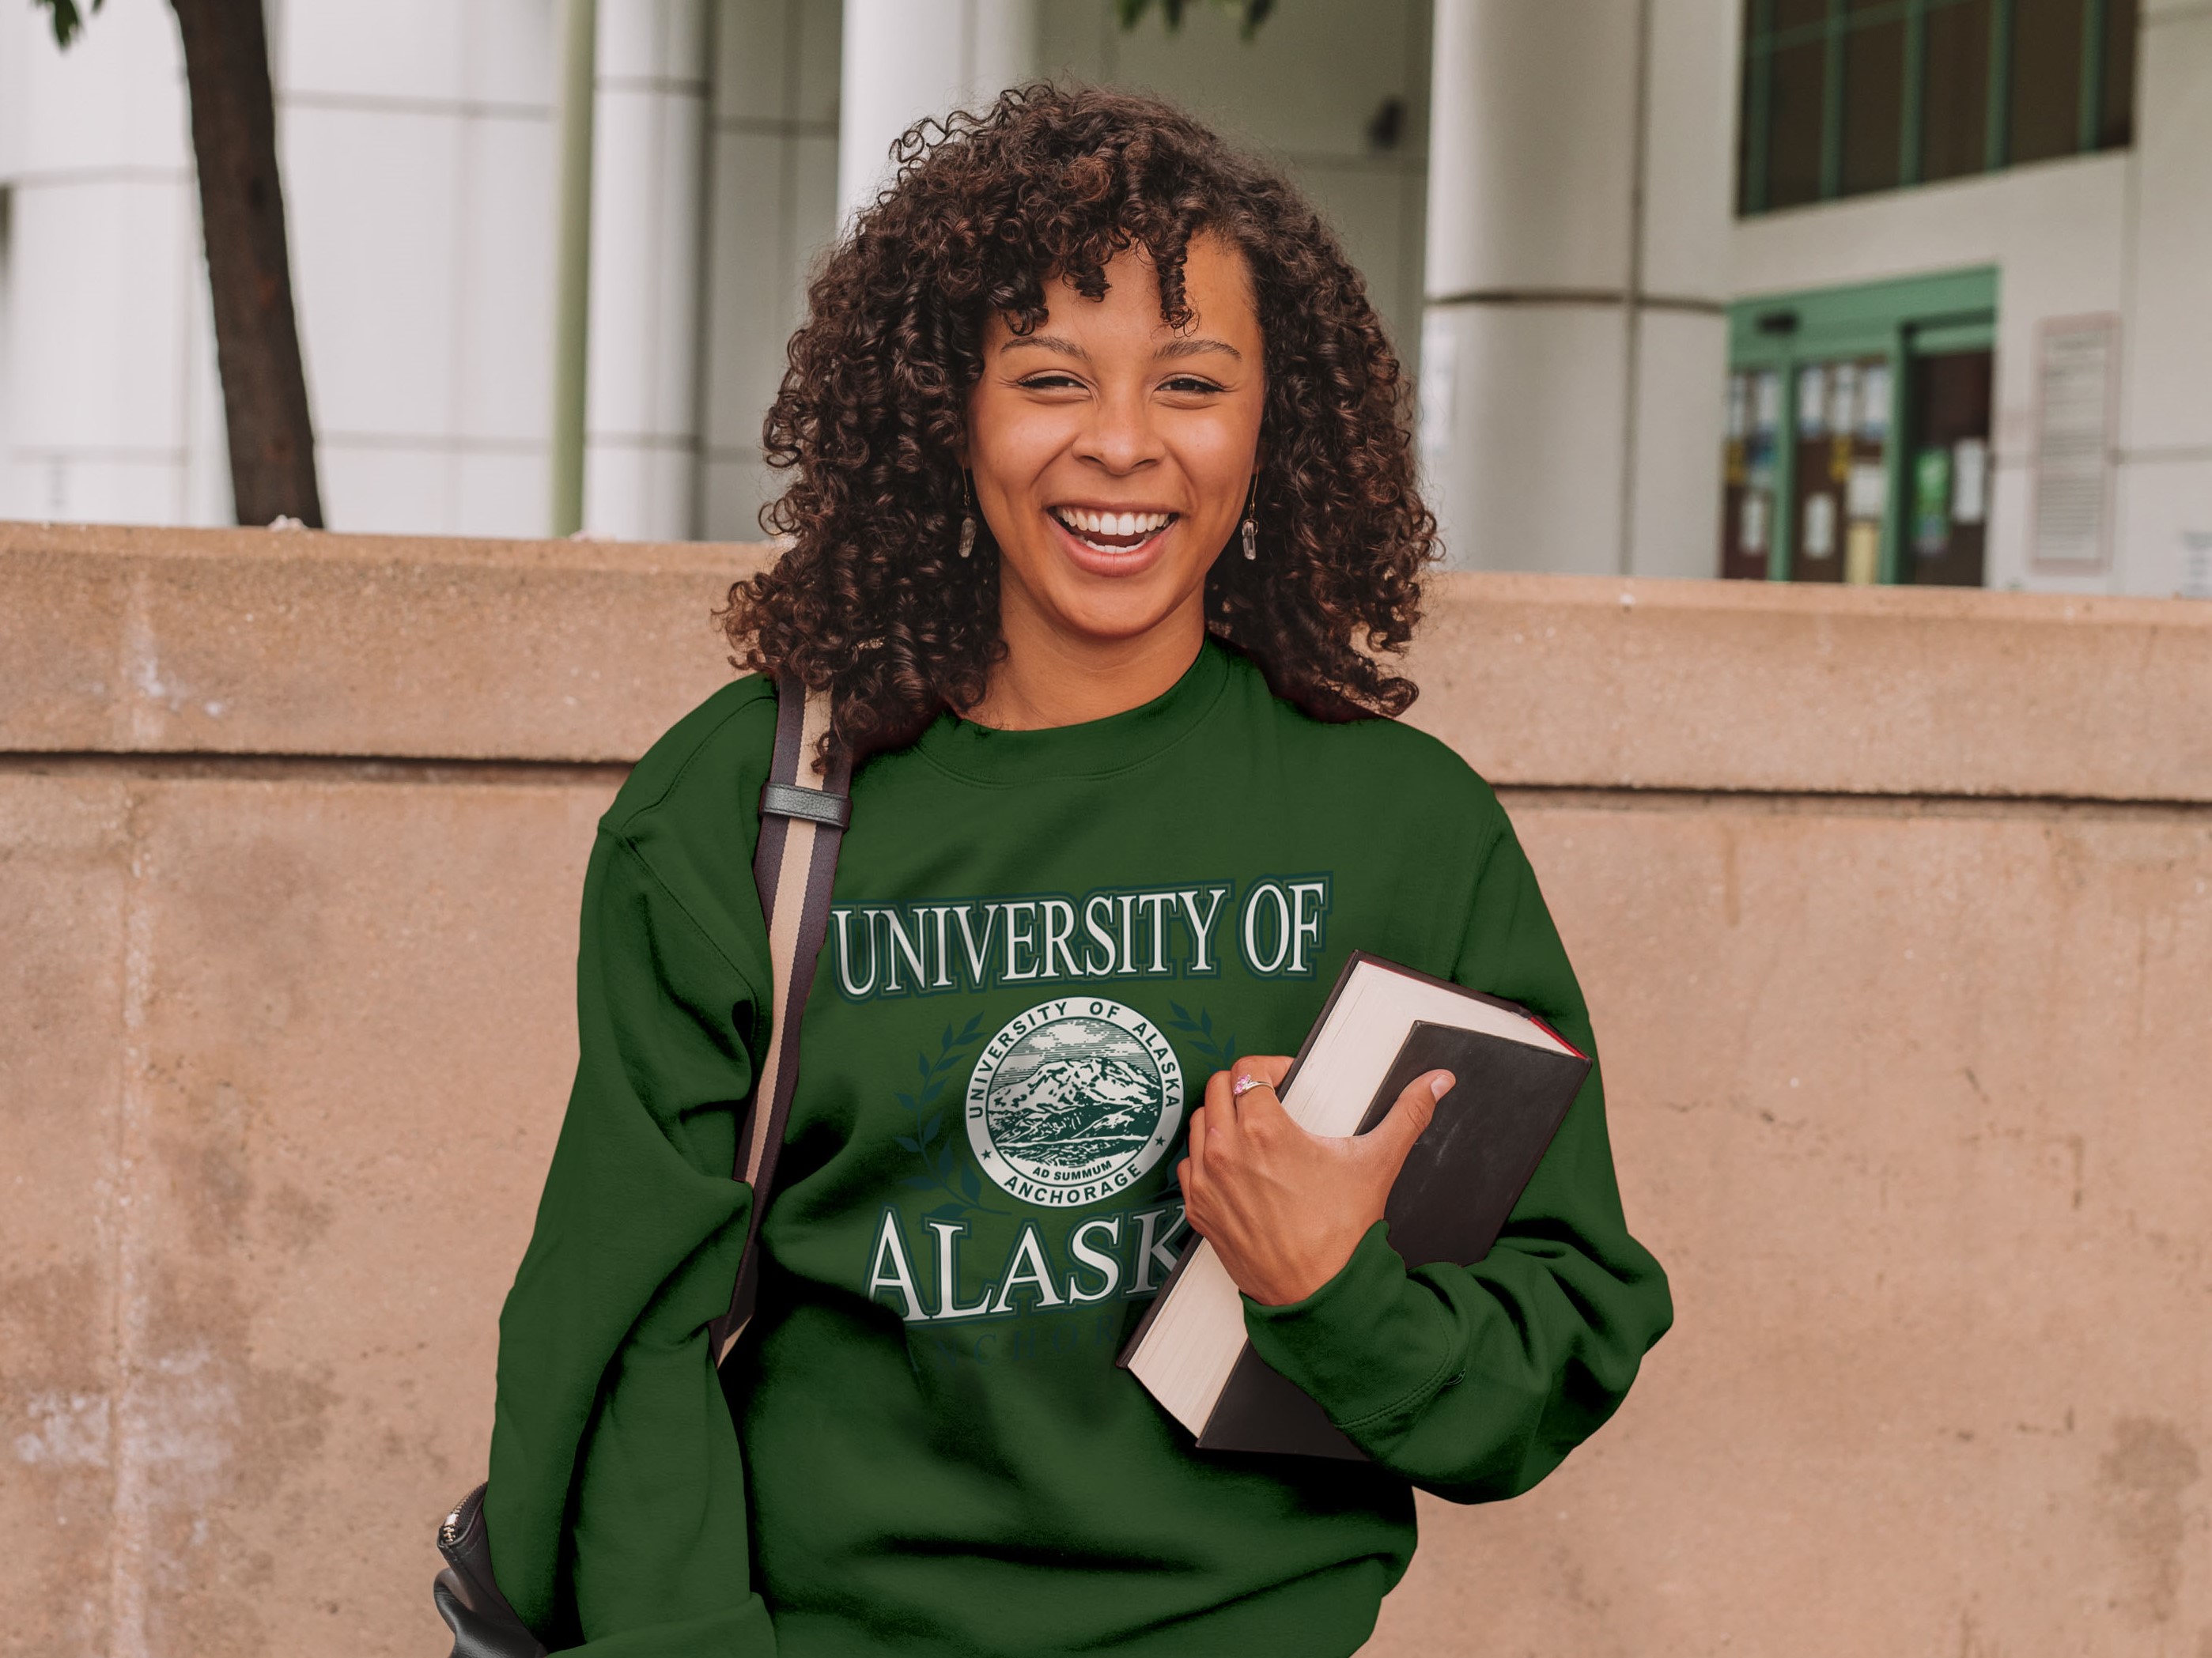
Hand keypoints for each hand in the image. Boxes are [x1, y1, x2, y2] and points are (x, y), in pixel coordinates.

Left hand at [1175, 1056, 1454, 1305]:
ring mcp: (1208, 1182)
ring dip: (1219, 1116)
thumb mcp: (1378, 1163)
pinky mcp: (1199, 1210)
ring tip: (1250, 1128)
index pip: (1246, 1070)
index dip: (1269, 1067)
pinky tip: (1233, 1164)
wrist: (1321, 1294)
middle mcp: (1227, 1151)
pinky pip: (1188, 1165)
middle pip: (1216, 1088)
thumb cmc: (1344, 1234)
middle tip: (1270, 1098)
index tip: (1286, 1078)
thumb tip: (1437, 1082)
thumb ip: (1408, 1114)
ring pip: (1198, 1122)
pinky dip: (1205, 1156)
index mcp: (1264, 1131)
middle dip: (1243, 1086)